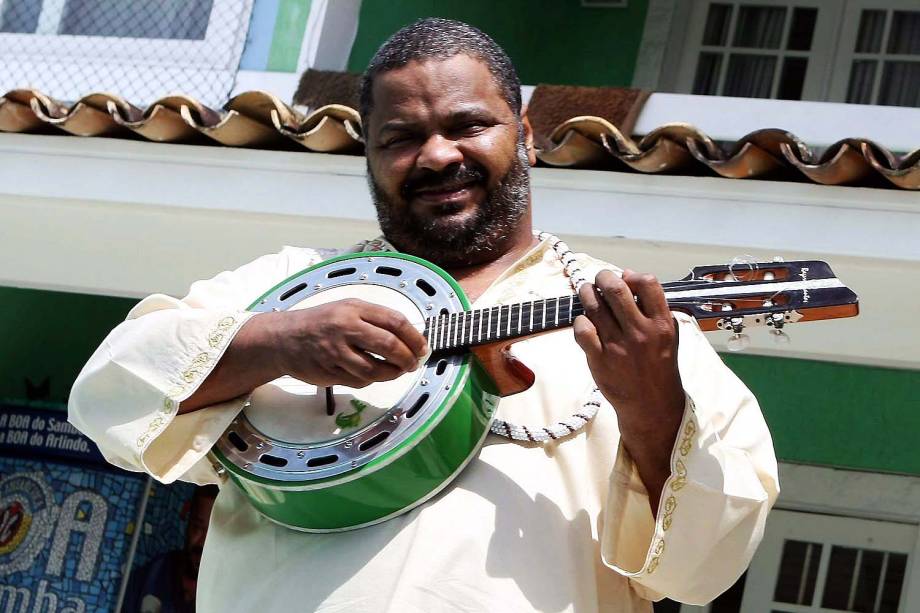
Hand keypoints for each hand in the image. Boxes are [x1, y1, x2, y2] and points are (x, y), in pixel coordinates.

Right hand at [273, 299, 428, 388]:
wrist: (284, 338)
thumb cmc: (322, 323)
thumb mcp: (348, 309)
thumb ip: (376, 320)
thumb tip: (411, 338)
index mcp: (354, 309)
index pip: (394, 321)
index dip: (414, 337)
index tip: (423, 347)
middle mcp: (345, 328)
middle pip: (389, 345)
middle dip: (407, 358)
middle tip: (413, 363)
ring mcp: (336, 352)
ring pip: (375, 369)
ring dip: (392, 373)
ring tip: (397, 371)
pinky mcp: (329, 372)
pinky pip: (359, 381)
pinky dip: (371, 380)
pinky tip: (372, 374)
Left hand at [573, 269, 684, 439]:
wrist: (651, 404)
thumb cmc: (659, 364)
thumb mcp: (667, 334)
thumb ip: (652, 305)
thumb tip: (626, 275)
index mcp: (661, 324)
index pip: (647, 283)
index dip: (633, 275)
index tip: (625, 279)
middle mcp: (640, 332)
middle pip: (615, 289)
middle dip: (603, 277)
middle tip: (599, 279)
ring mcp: (618, 346)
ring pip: (594, 306)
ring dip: (587, 293)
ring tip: (588, 293)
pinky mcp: (599, 360)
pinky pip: (582, 330)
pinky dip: (580, 320)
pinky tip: (585, 321)